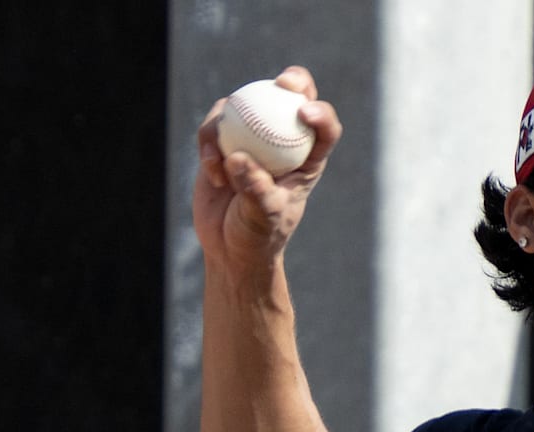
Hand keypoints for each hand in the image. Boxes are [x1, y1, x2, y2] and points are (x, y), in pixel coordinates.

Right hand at [191, 66, 342, 283]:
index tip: (307, 112)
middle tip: (283, 82)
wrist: (230, 248)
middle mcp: (282, 142)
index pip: (324, 130)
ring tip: (222, 168)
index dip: (322, 113)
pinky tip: (211, 173)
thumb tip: (238, 158)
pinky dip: (209, 143)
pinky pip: (214, 126)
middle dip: (294, 81)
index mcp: (307, 160)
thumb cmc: (257, 236)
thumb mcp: (262, 217)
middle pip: (292, 100)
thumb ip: (254, 189)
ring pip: (246, 106)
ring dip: (230, 125)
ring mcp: (252, 139)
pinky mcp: (223, 142)